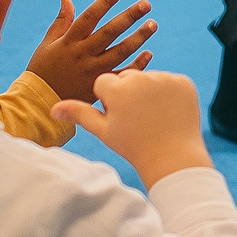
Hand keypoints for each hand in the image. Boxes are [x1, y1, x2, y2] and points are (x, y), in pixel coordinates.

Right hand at [27, 0, 157, 102]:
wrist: (39, 103)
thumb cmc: (42, 70)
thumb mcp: (47, 44)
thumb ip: (60, 22)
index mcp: (69, 42)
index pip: (89, 17)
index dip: (105, 2)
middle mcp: (82, 55)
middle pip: (110, 32)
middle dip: (129, 16)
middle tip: (146, 4)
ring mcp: (92, 71)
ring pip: (120, 51)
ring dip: (138, 37)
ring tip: (152, 24)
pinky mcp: (99, 87)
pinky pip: (122, 74)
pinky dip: (137, 65)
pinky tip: (148, 53)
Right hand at [53, 69, 212, 185]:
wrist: (173, 158)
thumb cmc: (134, 146)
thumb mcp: (103, 131)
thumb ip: (79, 114)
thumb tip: (52, 109)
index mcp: (117, 89)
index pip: (105, 83)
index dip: (110, 102)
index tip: (119, 118)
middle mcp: (141, 79)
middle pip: (127, 78)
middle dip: (128, 93)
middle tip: (137, 119)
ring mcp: (164, 79)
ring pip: (149, 79)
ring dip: (148, 92)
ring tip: (153, 116)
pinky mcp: (183, 82)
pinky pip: (170, 81)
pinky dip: (169, 94)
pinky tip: (168, 112)